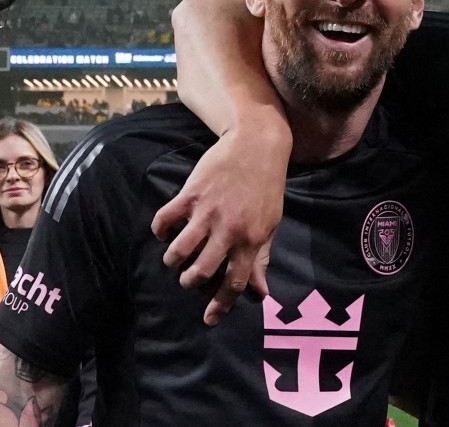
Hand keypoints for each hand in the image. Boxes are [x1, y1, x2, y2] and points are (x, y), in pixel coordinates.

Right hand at [150, 129, 287, 324]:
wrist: (257, 145)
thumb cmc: (266, 188)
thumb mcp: (271, 223)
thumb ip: (262, 259)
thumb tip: (260, 293)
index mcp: (253, 239)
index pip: (236, 281)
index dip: (221, 304)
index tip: (209, 320)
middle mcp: (230, 229)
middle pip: (202, 271)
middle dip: (191, 281)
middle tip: (189, 278)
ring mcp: (208, 212)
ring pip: (179, 250)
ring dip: (173, 260)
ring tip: (175, 258)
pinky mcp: (190, 194)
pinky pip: (165, 220)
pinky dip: (160, 229)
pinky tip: (164, 230)